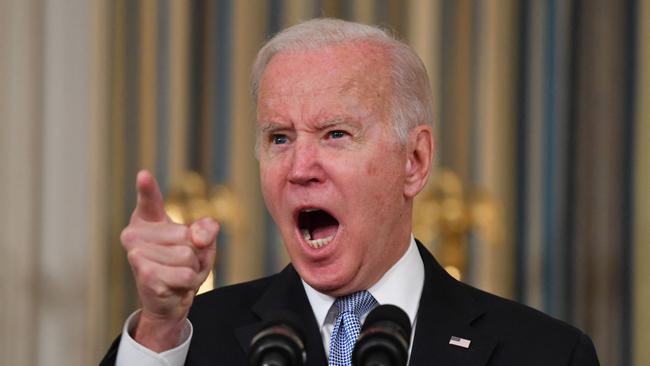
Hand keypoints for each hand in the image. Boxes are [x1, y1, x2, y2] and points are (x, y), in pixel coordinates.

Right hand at [121, 170, 217, 350]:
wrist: (169, 299)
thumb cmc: (183, 264)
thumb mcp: (202, 242)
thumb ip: (206, 230)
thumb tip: (197, 236)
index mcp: (146, 219)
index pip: (148, 199)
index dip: (147, 187)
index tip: (144, 175)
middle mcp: (134, 234)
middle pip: (185, 235)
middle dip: (195, 252)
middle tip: (182, 262)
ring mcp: (136, 254)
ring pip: (186, 255)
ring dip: (192, 268)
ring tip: (179, 273)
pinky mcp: (145, 275)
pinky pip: (185, 274)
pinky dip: (189, 282)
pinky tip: (176, 285)